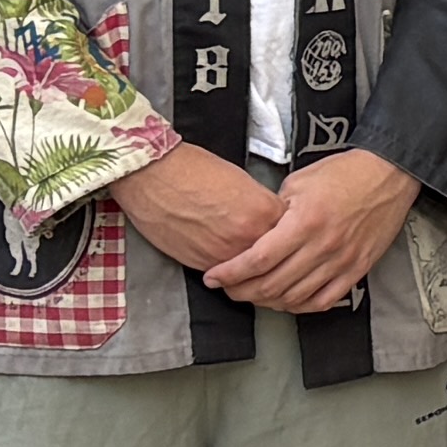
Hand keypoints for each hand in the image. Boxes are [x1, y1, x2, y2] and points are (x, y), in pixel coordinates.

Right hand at [109, 142, 282, 273]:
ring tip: (253, 264)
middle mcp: (248, 237)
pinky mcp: (203, 266)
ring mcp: (226, 255)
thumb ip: (261, 205)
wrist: (153, 176)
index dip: (289, 234)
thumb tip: (269, 220)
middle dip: (276, 257)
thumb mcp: (241, 180)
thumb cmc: (190, 169)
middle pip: (277, 258)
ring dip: (254, 271)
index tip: (287, 234)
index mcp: (263, 211)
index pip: (293, 233)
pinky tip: (228, 263)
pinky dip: (231, 273)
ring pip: (253, 274)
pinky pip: (227, 276)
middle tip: (275, 255)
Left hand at [207, 147, 419, 315]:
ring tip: (253, 295)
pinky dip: (301, 306)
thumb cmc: (344, 173)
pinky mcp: (357, 270)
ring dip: (268, 302)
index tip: (213, 277)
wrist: (388, 175)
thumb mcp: (298, 182)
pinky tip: (287, 301)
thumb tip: (255, 232)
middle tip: (228, 289)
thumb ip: (275, 211)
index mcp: (303, 222)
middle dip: (242, 291)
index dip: (231, 273)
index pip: (258, 259)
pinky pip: (324, 300)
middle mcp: (322, 247)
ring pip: (295, 298)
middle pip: (272, 285)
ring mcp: (341, 262)